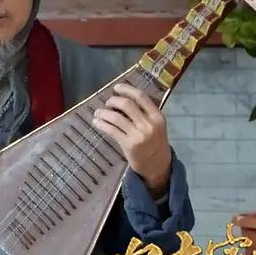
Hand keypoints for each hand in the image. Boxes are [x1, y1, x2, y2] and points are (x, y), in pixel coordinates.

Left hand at [92, 83, 171, 197]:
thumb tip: (123, 99)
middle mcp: (149, 124)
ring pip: (116, 117)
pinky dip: (101, 124)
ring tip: (98, 113)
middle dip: (113, 100)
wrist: (158, 167)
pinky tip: (97, 123)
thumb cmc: (156, 144)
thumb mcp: (157, 127)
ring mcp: (138, 135)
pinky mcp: (128, 145)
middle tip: (107, 102)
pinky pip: (111, 130)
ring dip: (103, 112)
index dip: (127, 89)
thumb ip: (145, 114)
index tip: (117, 87)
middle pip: (126, 104)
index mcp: (157, 117)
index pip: (141, 97)